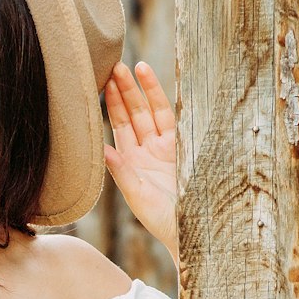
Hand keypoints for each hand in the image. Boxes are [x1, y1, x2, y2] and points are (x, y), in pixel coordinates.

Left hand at [102, 61, 177, 263]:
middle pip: (134, 114)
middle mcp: (148, 152)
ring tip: (135, 66)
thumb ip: (121, 173)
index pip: (119, 127)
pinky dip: (166, 103)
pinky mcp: (186, 147)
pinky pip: (174, 120)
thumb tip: (102, 149)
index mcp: (132, 163)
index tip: (102, 83)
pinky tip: (157, 85)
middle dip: (125, 91)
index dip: (112, 105)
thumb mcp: (138, 198)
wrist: (196, 233)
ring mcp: (167, 148)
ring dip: (144, 91)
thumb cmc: (164, 222)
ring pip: (153, 113)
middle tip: (114, 65)